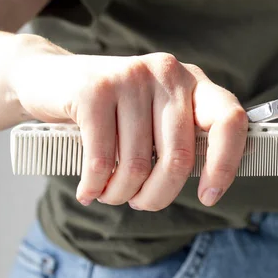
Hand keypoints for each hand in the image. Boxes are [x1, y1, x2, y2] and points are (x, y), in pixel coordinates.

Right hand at [10, 43, 247, 209]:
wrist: (48, 78)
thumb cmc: (112, 111)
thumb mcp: (154, 117)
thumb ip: (180, 139)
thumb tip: (208, 185)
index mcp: (192, 83)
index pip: (229, 120)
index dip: (225, 164)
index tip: (209, 196)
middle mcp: (168, 74)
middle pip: (180, 156)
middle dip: (159, 194)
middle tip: (141, 203)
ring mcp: (132, 76)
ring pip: (139, 163)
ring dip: (121, 193)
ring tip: (110, 193)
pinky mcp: (95, 89)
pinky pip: (102, 159)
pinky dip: (95, 186)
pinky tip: (89, 190)